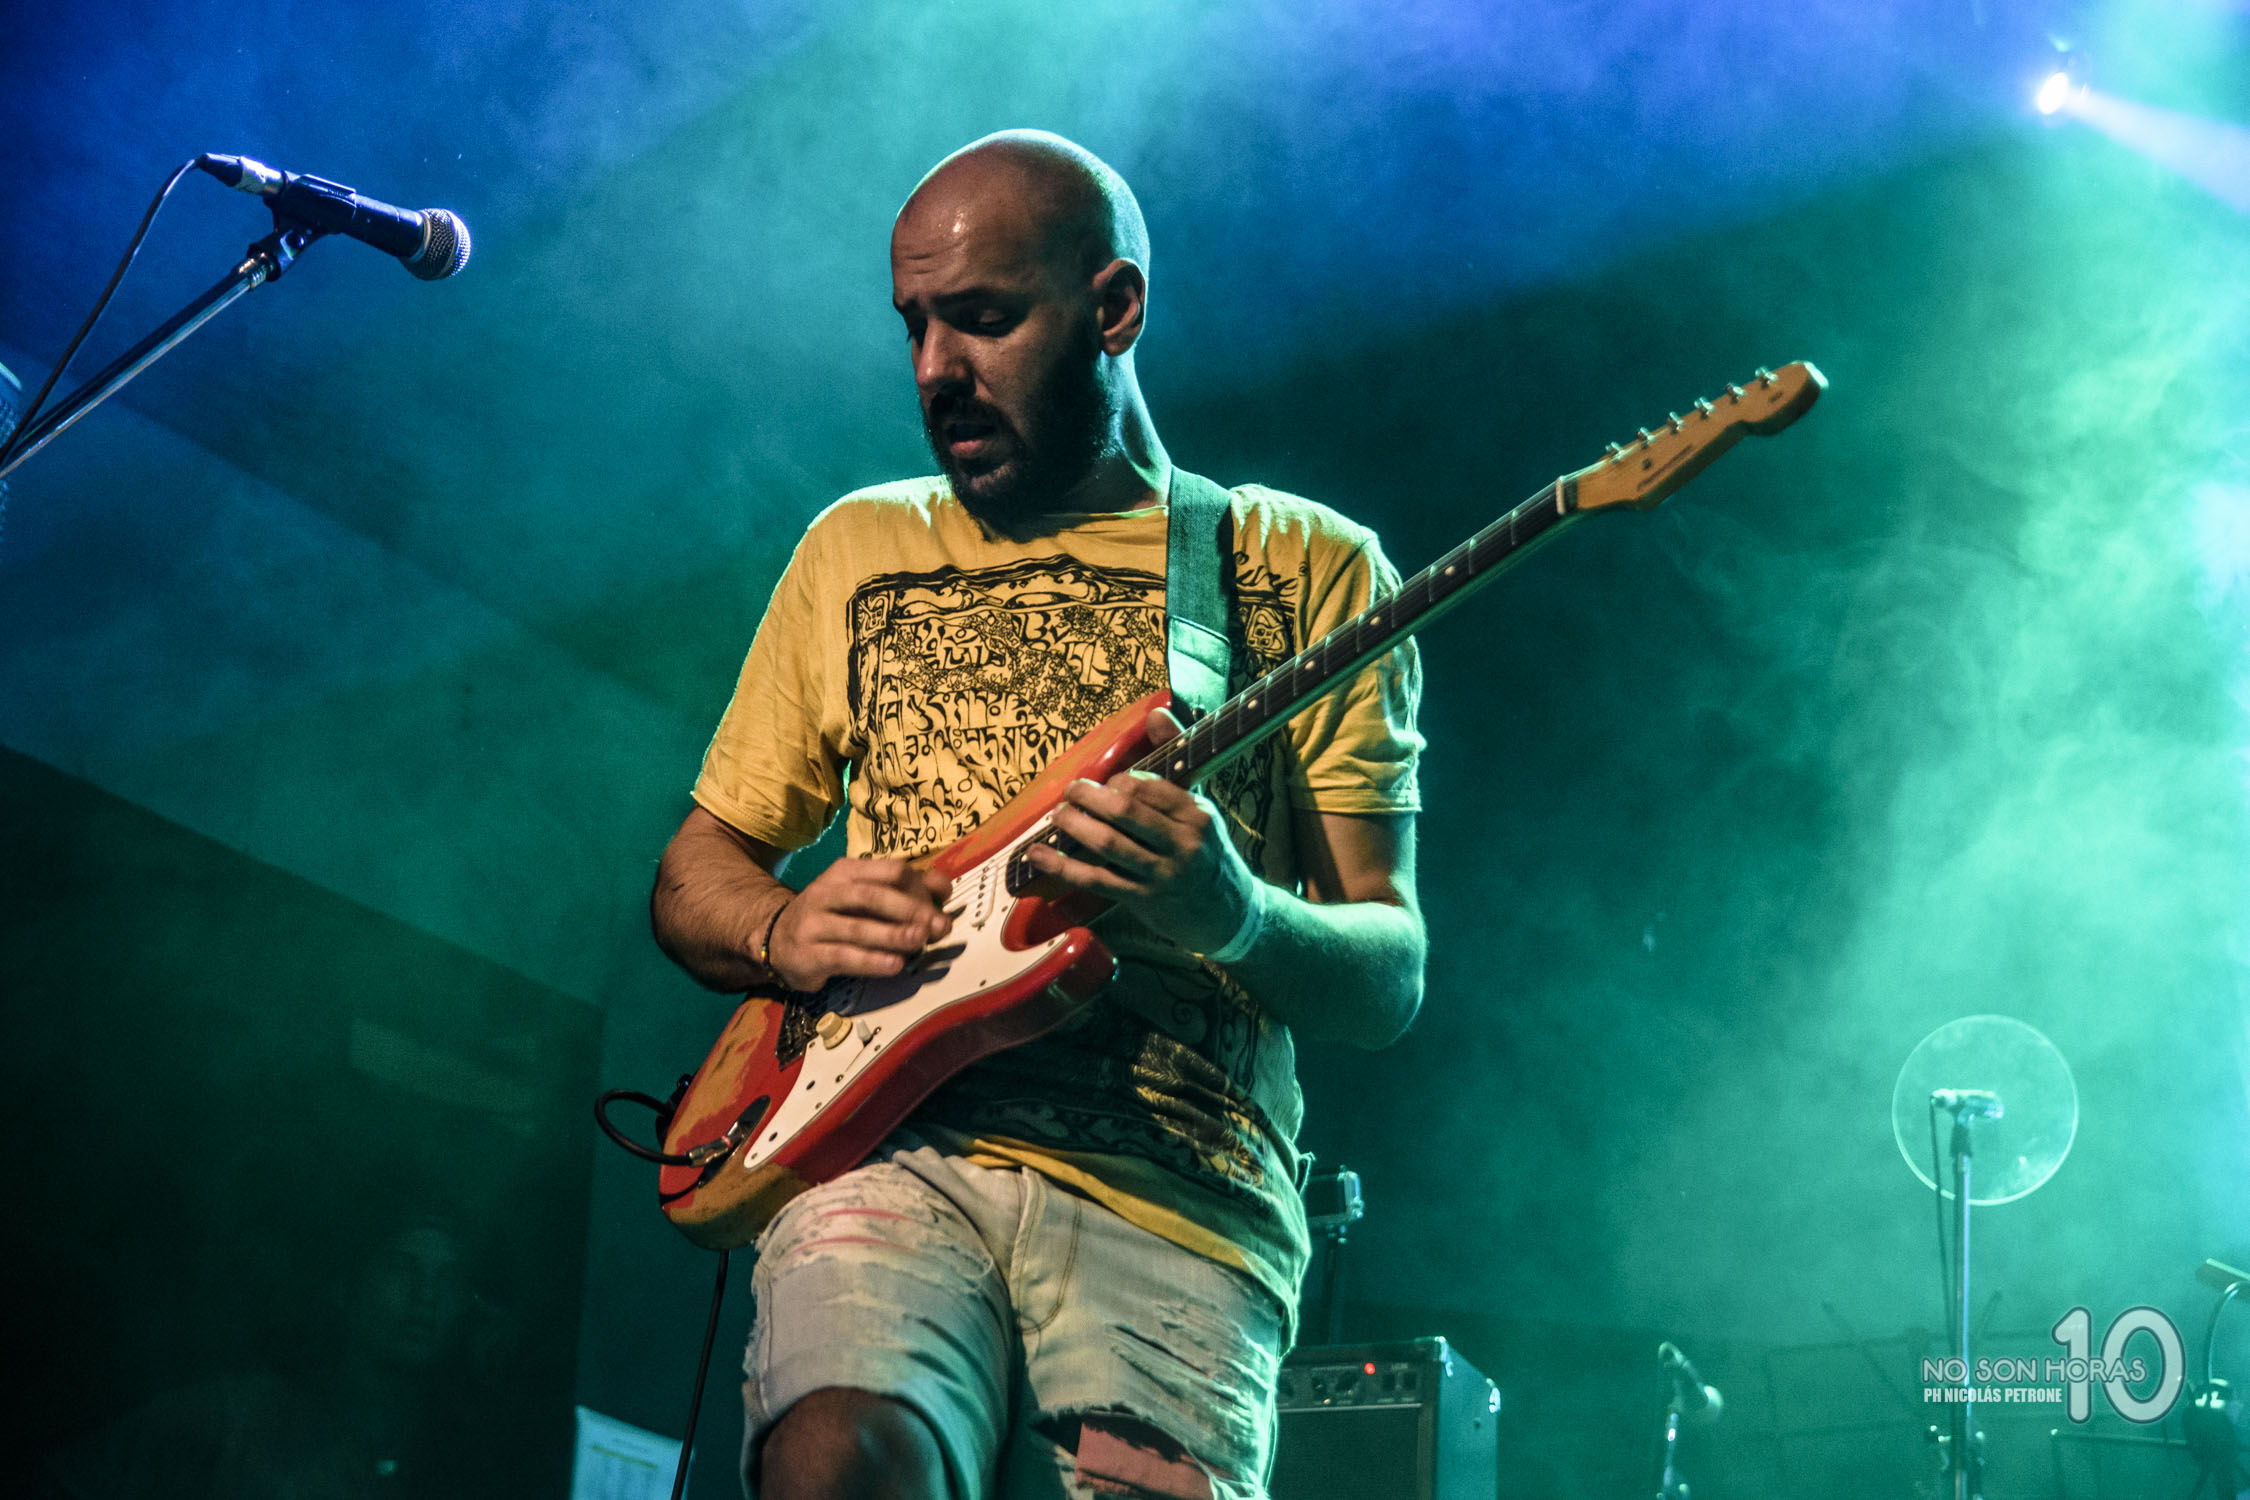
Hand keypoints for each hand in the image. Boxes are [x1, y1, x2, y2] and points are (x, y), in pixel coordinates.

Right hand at [767, 858, 952, 990]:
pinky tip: (894, 965)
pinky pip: (843, 956)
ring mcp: (815, 923)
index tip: (941, 904)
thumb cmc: (832, 916)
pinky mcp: (809, 953)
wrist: (775, 938)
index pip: (889, 870)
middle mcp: (828, 892)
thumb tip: (944, 886)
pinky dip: (871, 961)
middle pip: (873, 896)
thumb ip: (903, 890)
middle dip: (910, 910)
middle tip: (939, 925)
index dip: (919, 886)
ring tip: (920, 941)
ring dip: (893, 935)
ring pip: (858, 927)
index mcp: (846, 872)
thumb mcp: (862, 895)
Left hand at [1024, 708, 1260, 953]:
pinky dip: (1062, 866)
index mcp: (1196, 813)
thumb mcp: (1198, 804)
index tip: (1105, 782)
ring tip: (1058, 815)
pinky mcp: (1143, 901)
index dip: (1117, 780)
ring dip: (1074, 826)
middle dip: (1088, 797)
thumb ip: (1175, 757)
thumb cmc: (1206, 850)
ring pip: (1108, 844)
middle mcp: (1182, 844)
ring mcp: (1162, 875)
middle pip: (1124, 811)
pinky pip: (1095, 879)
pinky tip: (1038, 855)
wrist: (1229, 912)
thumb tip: (1155, 712)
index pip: (1146, 786)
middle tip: (1071, 791)